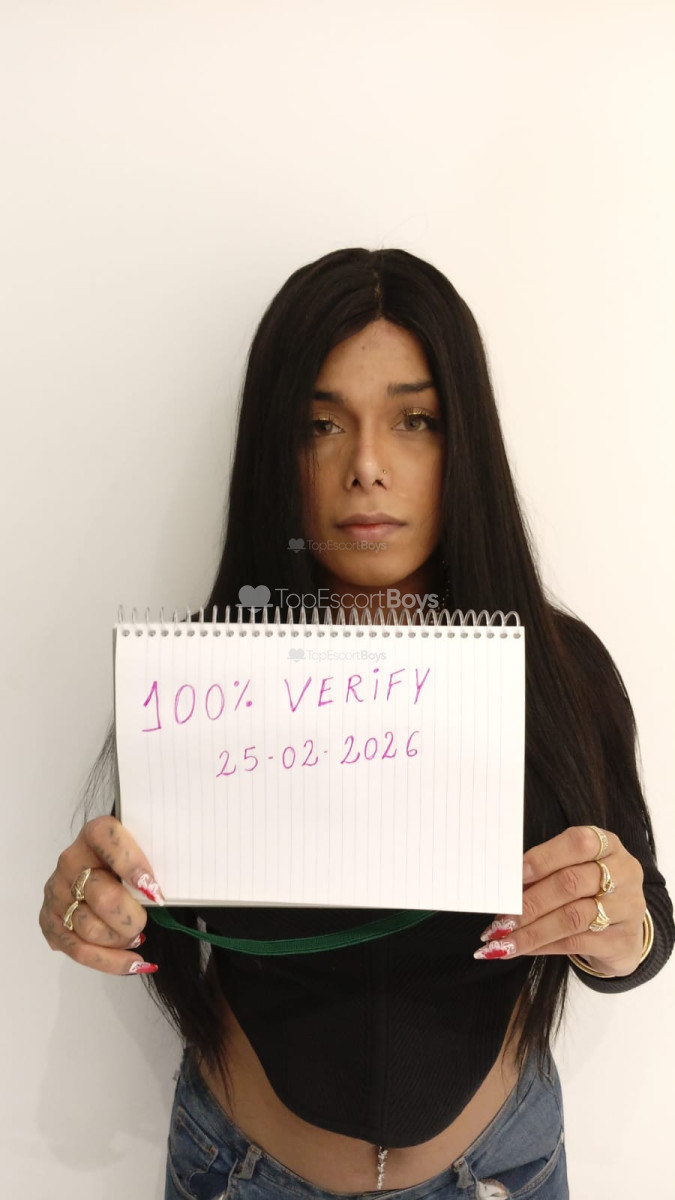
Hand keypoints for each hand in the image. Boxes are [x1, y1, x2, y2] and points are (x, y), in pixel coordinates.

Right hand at [39, 815, 164, 975]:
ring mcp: (58, 893)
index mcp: (95, 834)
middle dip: (131, 918)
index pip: (107, 840)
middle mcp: (70, 862)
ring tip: (136, 936)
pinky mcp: (51, 921)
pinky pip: (78, 950)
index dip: (131, 864)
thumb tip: (159, 897)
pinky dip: (111, 962)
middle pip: (102, 897)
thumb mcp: (146, 852)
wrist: (101, 867)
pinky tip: (134, 962)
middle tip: (145, 921)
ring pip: (89, 928)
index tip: (154, 889)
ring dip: (120, 940)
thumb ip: (155, 864)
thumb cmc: (132, 862)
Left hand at [474, 825, 645, 976]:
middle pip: (571, 883)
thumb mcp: (573, 870)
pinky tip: (524, 948)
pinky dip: (544, 945)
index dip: (543, 858)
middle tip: (501, 918)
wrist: (622, 932)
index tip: (513, 875)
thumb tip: (505, 886)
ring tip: (503, 939)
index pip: (578, 843)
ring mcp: (628, 906)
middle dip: (530, 901)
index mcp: (607, 845)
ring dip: (532, 930)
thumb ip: (545, 871)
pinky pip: (577, 943)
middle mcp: (624, 872)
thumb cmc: (589, 892)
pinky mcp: (623, 940)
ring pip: (573, 917)